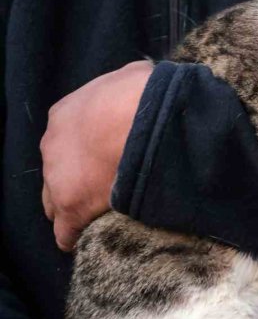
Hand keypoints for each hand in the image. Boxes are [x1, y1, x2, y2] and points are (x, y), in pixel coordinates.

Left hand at [41, 61, 152, 250]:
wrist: (143, 117)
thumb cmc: (142, 93)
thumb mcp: (133, 77)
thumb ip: (127, 86)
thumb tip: (140, 82)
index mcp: (64, 115)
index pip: (65, 144)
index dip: (85, 155)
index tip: (106, 160)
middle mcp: (52, 147)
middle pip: (54, 174)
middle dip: (74, 181)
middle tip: (103, 187)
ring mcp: (57, 179)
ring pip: (55, 203)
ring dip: (75, 208)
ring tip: (99, 215)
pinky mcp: (71, 207)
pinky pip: (66, 232)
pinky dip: (76, 235)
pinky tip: (87, 240)